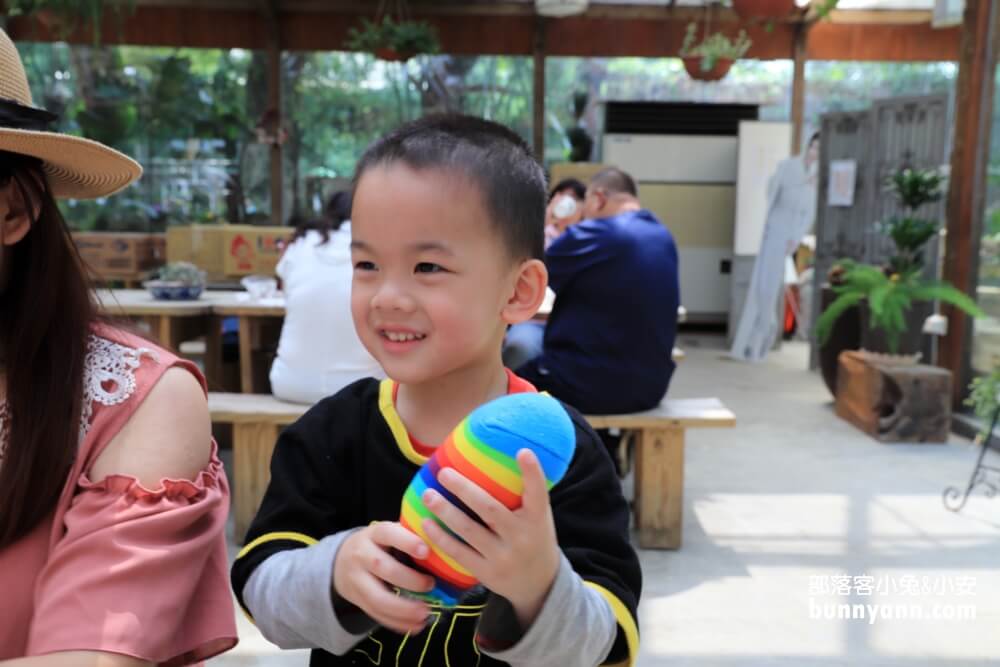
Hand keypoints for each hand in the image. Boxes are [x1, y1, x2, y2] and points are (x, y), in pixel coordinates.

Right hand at [333, 521, 434, 634]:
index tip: (426, 551)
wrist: (341, 560)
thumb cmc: (378, 544)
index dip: (406, 542)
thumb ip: (410, 536)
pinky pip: (376, 614)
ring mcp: (357, 580)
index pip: (387, 533)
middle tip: (431, 585)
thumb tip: (443, 544)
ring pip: (377, 597)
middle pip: (382, 568)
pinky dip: (397, 623)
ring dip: (403, 609)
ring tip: (426, 613)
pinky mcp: (357, 600)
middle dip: (409, 580)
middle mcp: (361, 555)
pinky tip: (416, 626)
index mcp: (374, 533)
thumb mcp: (389, 533)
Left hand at [421, 449, 560, 629]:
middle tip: (444, 473)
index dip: (532, 473)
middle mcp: (521, 537)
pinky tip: (427, 523)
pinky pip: (459, 553)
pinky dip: (441, 538)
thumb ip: (526, 495)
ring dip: (445, 511)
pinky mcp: (487, 573)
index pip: (538, 493)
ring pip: (469, 531)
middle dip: (464, 490)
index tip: (522, 451)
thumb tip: (507, 453)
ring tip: (428, 494)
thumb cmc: (534, 537)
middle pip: (490, 510)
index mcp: (538, 519)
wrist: (539, 583)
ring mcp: (503, 557)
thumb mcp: (539, 517)